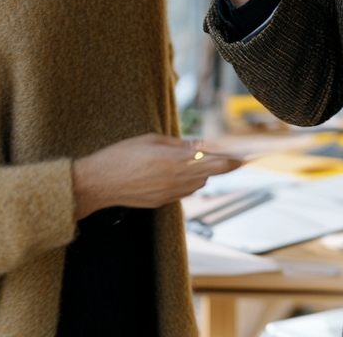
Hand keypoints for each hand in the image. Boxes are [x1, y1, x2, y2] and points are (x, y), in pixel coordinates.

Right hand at [71, 134, 242, 219]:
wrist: (96, 184)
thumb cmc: (122, 156)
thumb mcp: (154, 141)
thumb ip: (180, 145)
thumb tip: (202, 145)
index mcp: (177, 163)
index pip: (216, 164)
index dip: (234, 160)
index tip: (247, 156)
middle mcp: (176, 182)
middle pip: (210, 175)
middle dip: (223, 165)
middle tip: (234, 156)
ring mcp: (168, 195)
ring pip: (198, 184)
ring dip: (203, 172)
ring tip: (204, 160)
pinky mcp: (159, 202)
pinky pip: (182, 191)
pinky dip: (188, 181)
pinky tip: (182, 171)